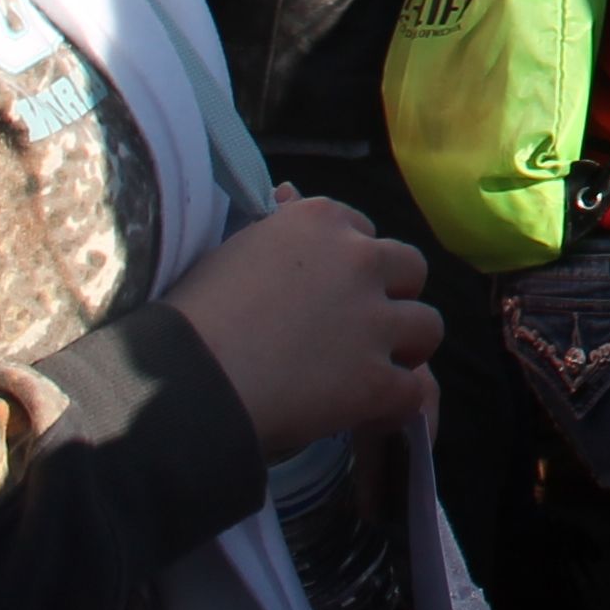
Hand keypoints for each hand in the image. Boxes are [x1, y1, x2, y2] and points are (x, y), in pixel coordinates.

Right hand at [167, 190, 437, 455]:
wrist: (182, 380)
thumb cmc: (188, 317)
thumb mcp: (232, 250)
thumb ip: (274, 231)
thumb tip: (289, 195)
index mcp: (318, 220)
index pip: (362, 231)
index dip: (350, 267)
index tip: (328, 292)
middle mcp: (357, 260)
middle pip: (409, 270)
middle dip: (390, 298)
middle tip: (358, 330)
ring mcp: (372, 320)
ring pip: (427, 325)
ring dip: (405, 348)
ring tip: (372, 371)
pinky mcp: (376, 378)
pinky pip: (414, 388)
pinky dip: (398, 404)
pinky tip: (373, 414)